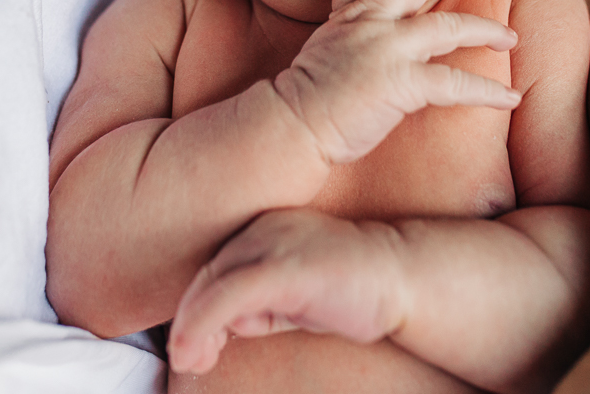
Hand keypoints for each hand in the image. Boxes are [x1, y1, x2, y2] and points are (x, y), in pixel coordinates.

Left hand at [168, 208, 405, 374]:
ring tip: (188, 361)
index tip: (192, 347)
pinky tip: (197, 350)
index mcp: (264, 230)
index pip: (216, 269)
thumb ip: (262, 306)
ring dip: (191, 329)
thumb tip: (228, 326)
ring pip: (212, 285)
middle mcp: (263, 228)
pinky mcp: (286, 266)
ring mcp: (274, 243)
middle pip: (208, 276)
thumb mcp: (297, 298)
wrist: (404, 276)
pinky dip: (205, 324)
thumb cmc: (354, 289)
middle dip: (189, 323)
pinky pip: (231, 295)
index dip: (197, 310)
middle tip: (185, 360)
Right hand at [274, 0, 520, 164]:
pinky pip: (454, 81)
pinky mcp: (399, 82)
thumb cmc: (305, 99)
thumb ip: (349, 37)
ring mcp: (384, 49)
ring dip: (485, 30)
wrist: (290, 126)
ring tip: (509, 38)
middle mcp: (367, 21)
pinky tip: (509, 97)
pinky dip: (487, 90)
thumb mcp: (324, 51)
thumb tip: (372, 44)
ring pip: (447, 26)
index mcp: (347, 15)